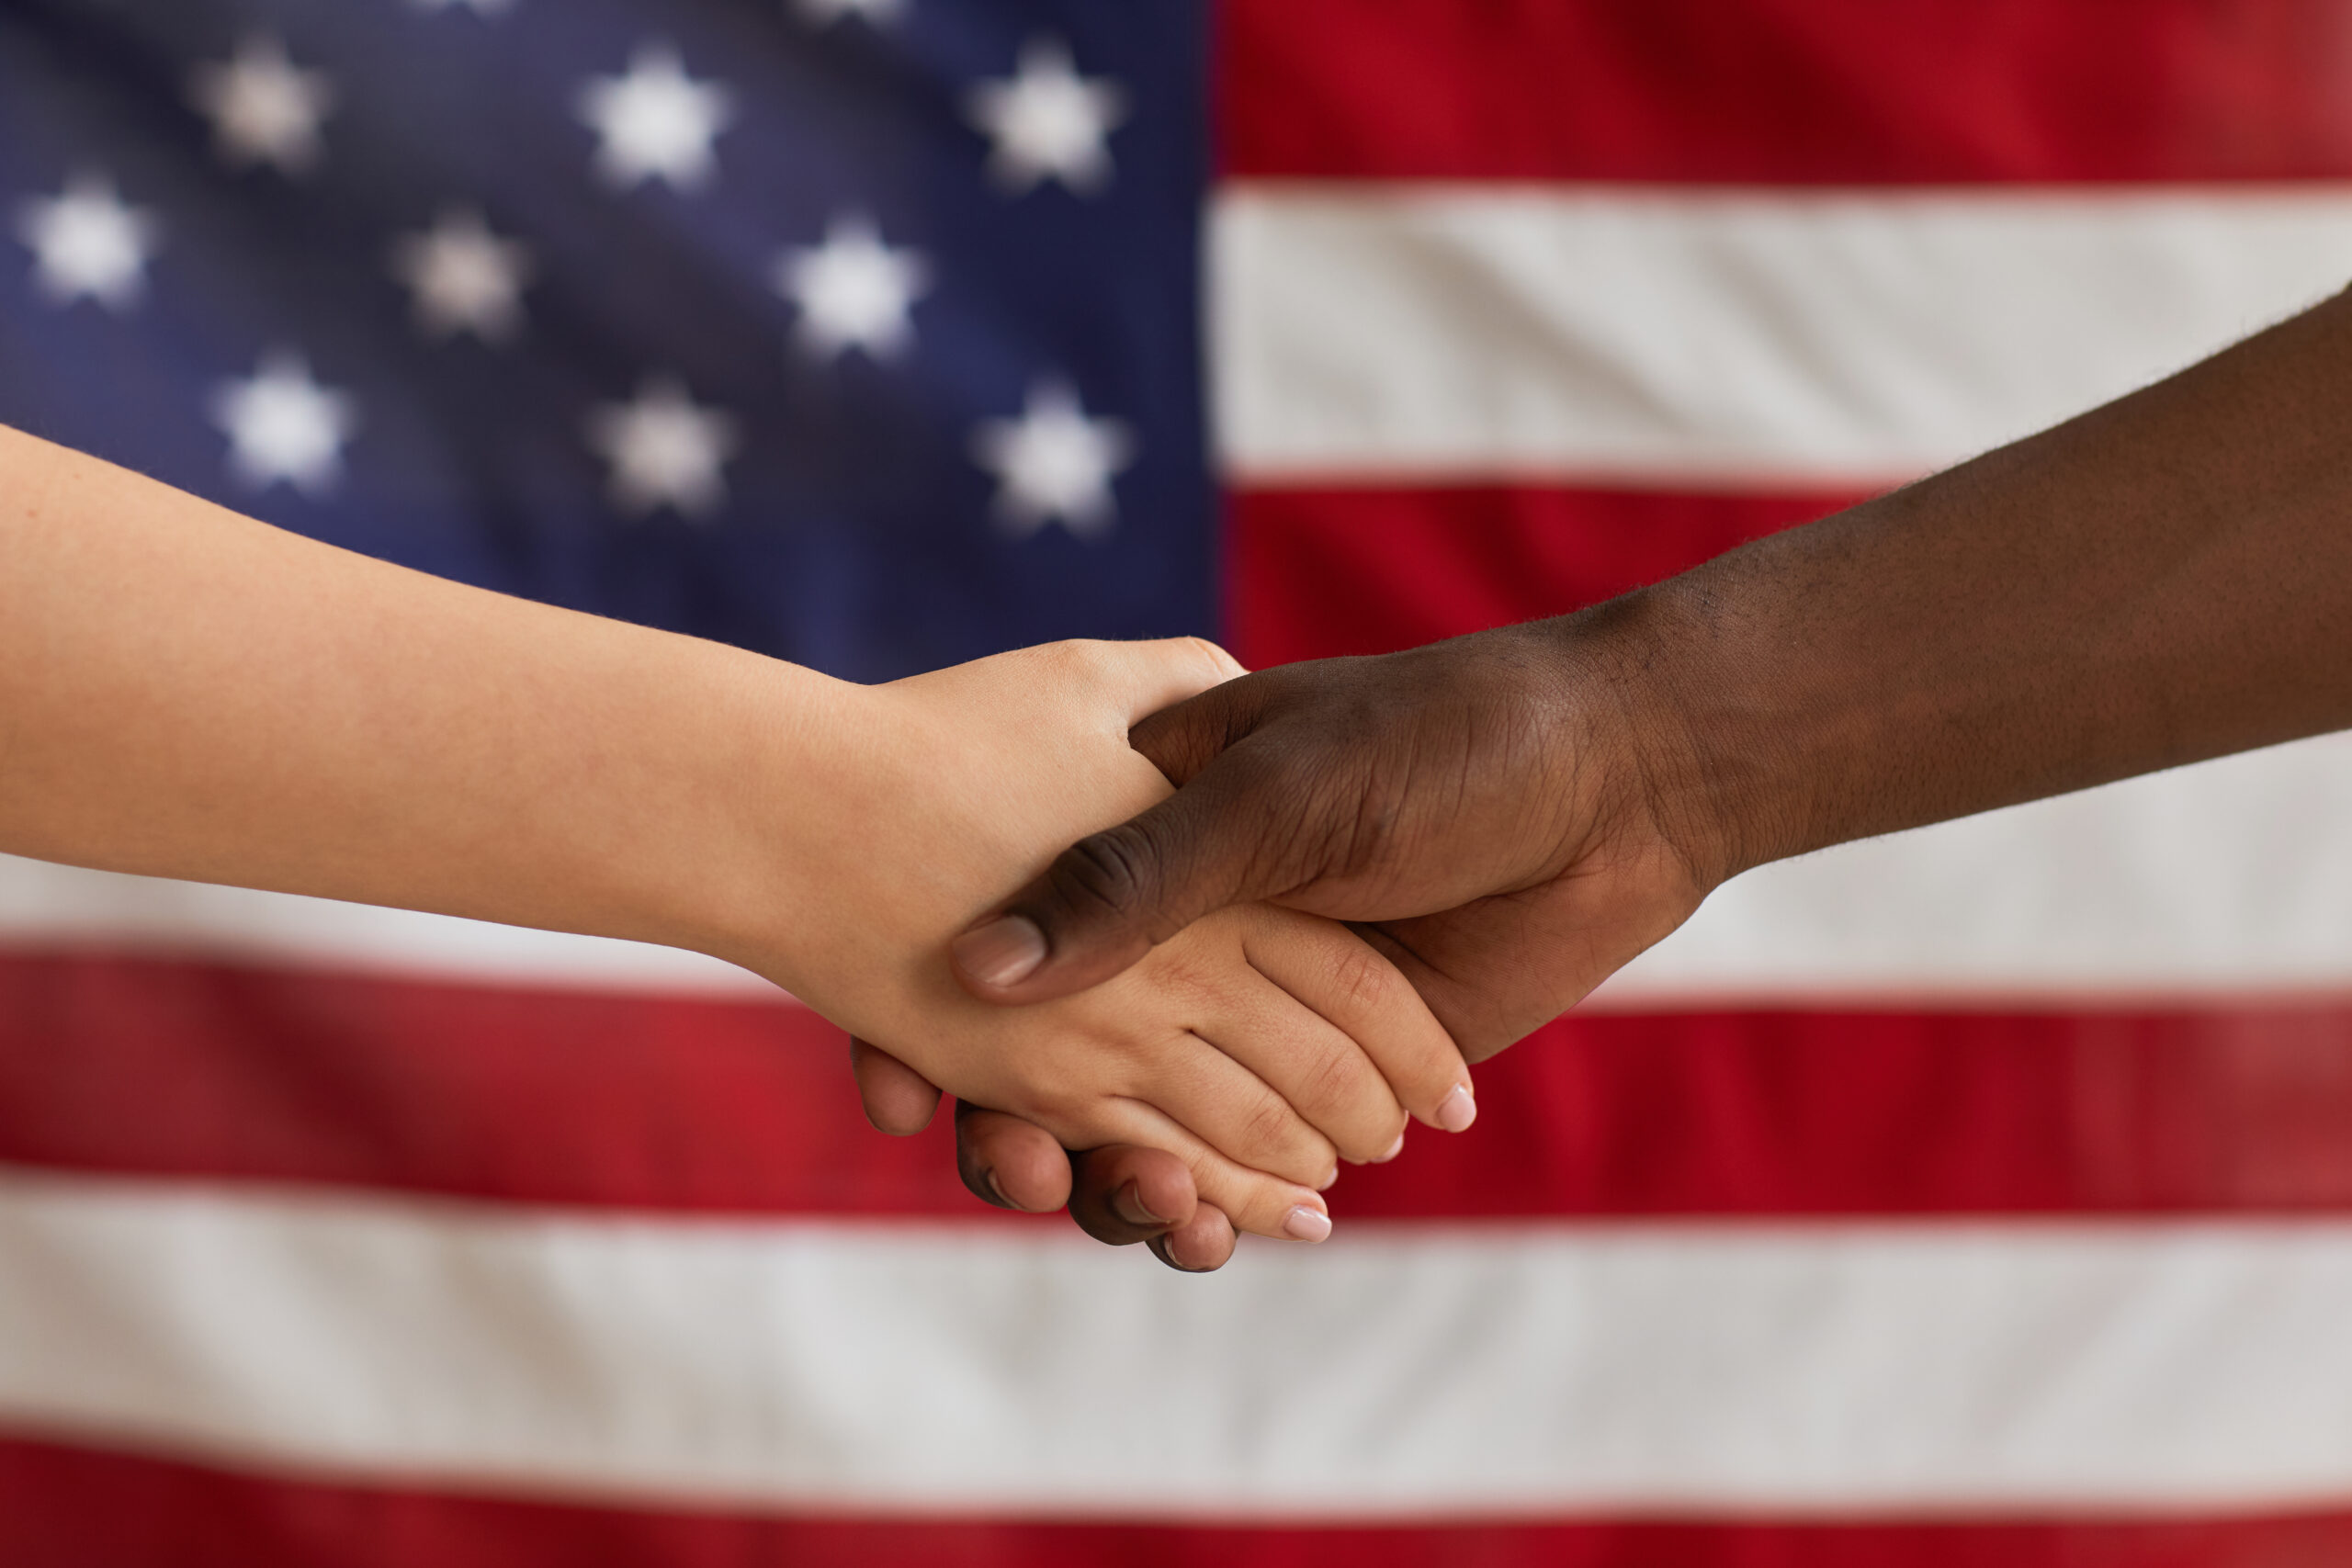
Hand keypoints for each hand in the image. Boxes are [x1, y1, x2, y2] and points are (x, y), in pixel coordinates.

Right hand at [861, 611, 1730, 1267]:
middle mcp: (1186, 929)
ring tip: (1134, 1211)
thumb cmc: (1443, 744)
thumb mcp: (1278, 796)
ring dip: (1116, 1180)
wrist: (1620, 780)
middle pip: (1050, 1050)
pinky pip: (1241, 1155)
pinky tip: (1202, 1232)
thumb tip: (988, 970)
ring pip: (1141, 1119)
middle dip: (1014, 1123)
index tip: (897, 1084)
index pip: (1003, 935)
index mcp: (1147, 830)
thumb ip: (1137, 878)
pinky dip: (1209, 1201)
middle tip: (1008, 1165)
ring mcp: (1250, 1007)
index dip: (936, 1014)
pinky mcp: (1328, 1077)